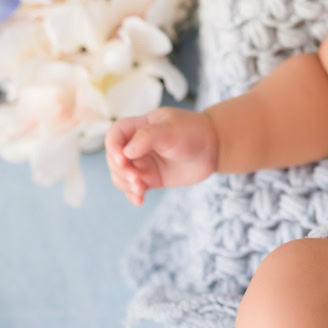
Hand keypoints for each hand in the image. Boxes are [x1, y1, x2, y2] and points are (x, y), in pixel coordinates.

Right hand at [105, 106, 219, 205]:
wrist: (214, 148)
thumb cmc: (193, 132)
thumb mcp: (171, 130)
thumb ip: (148, 137)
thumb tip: (126, 152)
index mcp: (140, 127)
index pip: (115, 135)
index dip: (113, 148)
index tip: (123, 160)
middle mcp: (137, 145)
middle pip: (115, 159)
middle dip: (121, 171)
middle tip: (137, 179)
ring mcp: (144, 162)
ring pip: (121, 176)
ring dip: (126, 185)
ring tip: (140, 190)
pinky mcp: (151, 178)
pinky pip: (133, 189)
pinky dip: (133, 195)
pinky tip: (139, 200)